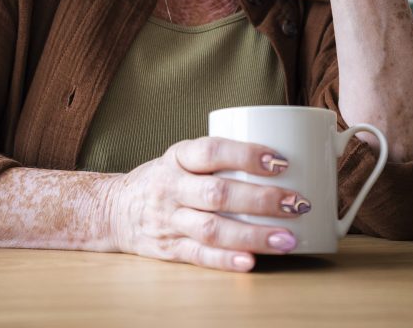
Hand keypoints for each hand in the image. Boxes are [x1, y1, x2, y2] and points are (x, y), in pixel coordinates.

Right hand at [104, 136, 312, 271]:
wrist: (115, 209)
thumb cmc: (166, 179)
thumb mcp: (183, 157)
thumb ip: (221, 156)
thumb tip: (286, 154)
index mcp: (178, 157)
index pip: (211, 150)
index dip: (246, 155)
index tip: (281, 160)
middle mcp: (171, 187)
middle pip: (217, 193)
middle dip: (261, 199)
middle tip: (297, 203)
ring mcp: (169, 220)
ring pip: (212, 228)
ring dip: (252, 235)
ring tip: (287, 239)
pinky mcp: (169, 249)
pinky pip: (199, 255)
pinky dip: (226, 260)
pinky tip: (252, 262)